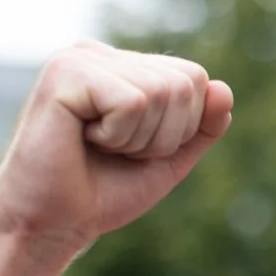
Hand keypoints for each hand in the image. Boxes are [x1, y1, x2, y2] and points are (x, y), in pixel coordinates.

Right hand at [0, 42, 233, 259]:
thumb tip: (223, 88)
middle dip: (163, 135)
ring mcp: (80, 58)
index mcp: (124, 67)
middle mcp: (101, 54)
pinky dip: (118, 135)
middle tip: (116, 151)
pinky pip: (132, 102)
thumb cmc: (103, 190)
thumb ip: (202, 127)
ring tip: (98, 145)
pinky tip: (82, 139)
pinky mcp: (64, 72)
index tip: (136, 148)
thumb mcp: (168, 159)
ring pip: (160, 93)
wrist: (51, 222)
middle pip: (184, 84)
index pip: (195, 79)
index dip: (182, 128)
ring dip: (137, 138)